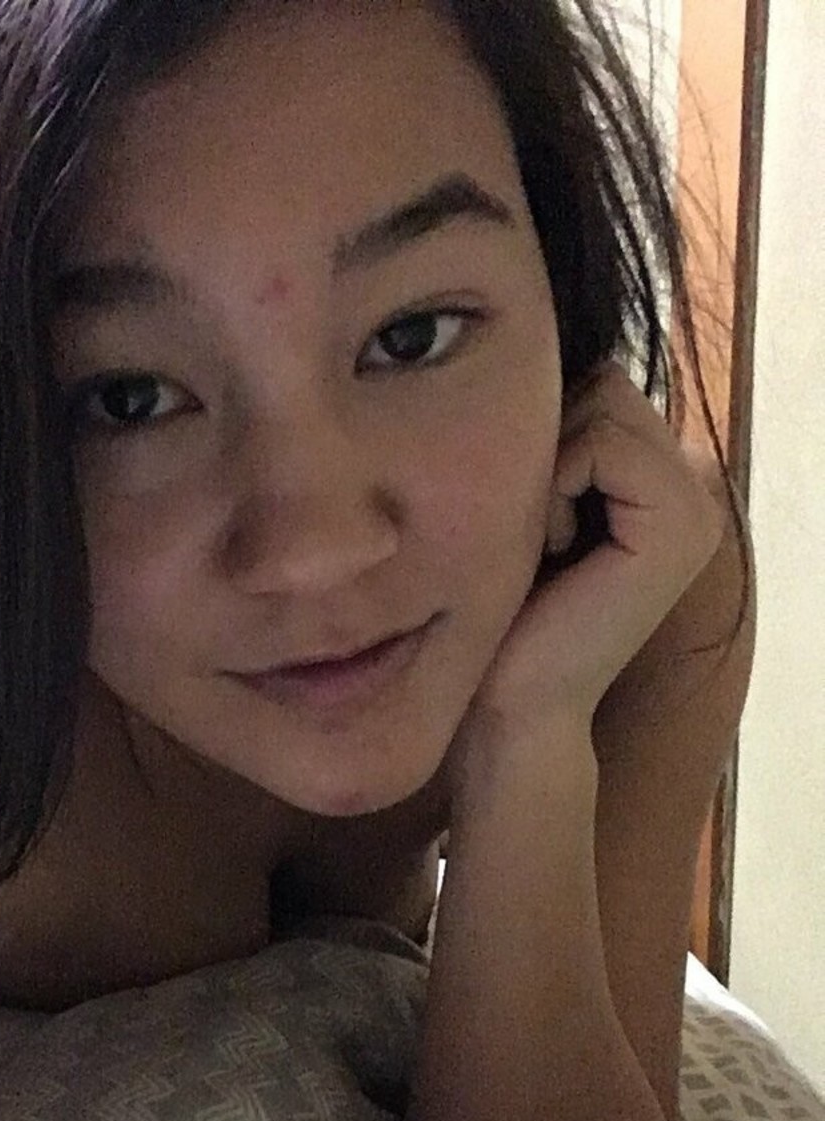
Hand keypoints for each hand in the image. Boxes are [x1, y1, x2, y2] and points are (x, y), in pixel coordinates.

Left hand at [465, 361, 726, 730]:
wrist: (509, 702)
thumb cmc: (499, 607)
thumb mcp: (522, 503)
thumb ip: (554, 435)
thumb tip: (529, 345)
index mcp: (658, 480)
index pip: (598, 380)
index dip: (542, 424)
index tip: (523, 508)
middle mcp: (690, 487)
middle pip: (603, 379)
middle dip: (548, 437)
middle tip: (534, 524)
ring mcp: (694, 507)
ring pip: (602, 400)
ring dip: (548, 462)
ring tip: (545, 538)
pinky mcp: (679, 526)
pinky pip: (600, 442)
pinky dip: (556, 484)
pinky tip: (555, 547)